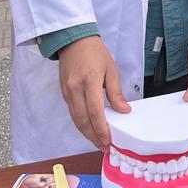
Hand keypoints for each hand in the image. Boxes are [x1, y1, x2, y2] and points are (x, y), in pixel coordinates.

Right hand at [58, 36, 129, 151]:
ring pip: (76, 119)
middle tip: (104, 148)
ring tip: (99, 142)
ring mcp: (67, 92)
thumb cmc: (94, 52)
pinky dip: (81, 123)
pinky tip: (90, 128)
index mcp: (89, 81)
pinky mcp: (64, 93)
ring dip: (87, 133)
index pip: (95, 112)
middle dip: (94, 137)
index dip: (102, 129)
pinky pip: (73, 112)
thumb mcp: (111, 69)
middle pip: (83, 120)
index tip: (108, 141)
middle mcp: (75, 89)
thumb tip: (124, 110)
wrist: (73, 40)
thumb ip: (116, 92)